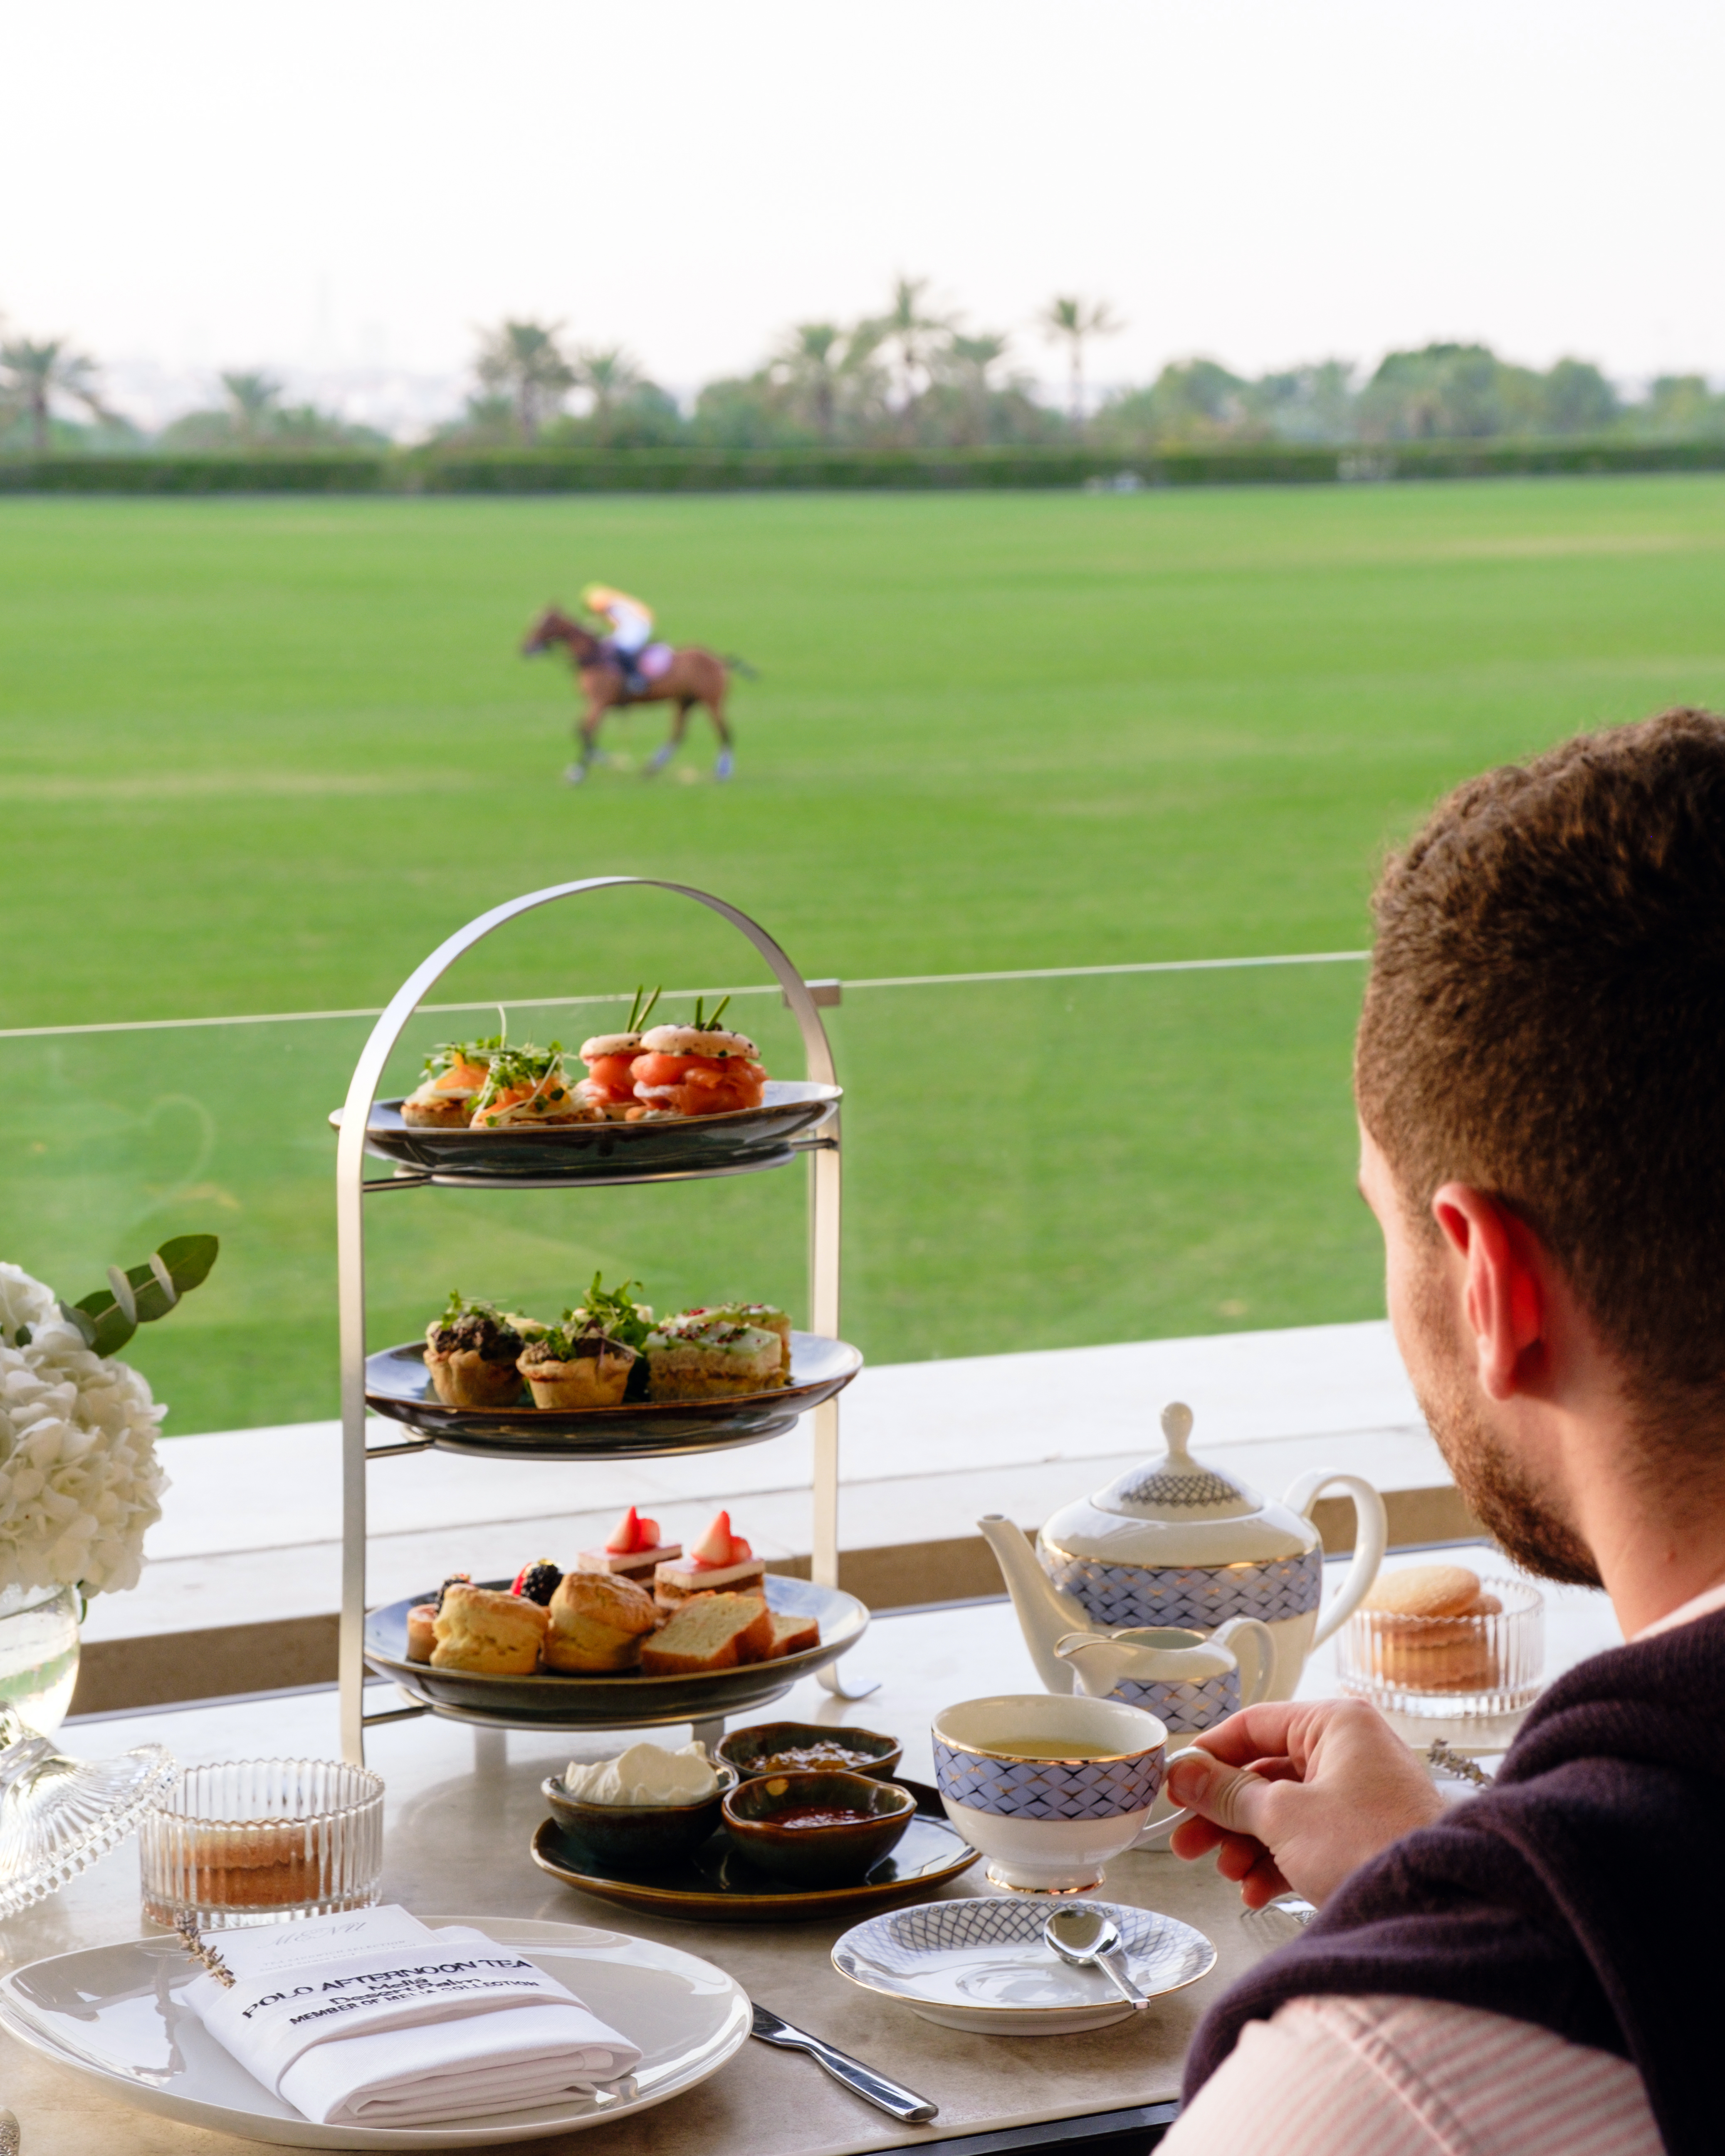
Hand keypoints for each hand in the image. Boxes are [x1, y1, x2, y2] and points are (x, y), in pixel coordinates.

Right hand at [1165, 1699, 1443, 1908]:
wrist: (1439, 1908)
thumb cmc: (1370, 1845)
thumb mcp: (1283, 1816)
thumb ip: (1228, 1794)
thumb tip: (1185, 1773)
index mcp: (1335, 1724)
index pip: (1254, 1725)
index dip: (1210, 1756)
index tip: (1177, 1784)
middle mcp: (1351, 1752)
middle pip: (1265, 1772)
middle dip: (1224, 1812)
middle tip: (1187, 1839)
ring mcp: (1361, 1796)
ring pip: (1284, 1810)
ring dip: (1247, 1843)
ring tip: (1225, 1872)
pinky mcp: (1366, 1836)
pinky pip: (1308, 1839)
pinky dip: (1278, 1862)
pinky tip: (1255, 1890)